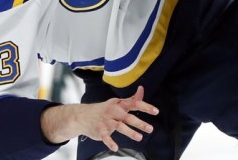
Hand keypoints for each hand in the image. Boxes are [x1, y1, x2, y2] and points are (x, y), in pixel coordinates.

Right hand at [41, 86, 157, 150]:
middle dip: (139, 123)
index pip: (134, 103)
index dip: (145, 107)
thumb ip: (131, 99)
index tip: (156, 111)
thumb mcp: (116, 102)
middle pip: (128, 117)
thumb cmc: (104, 109)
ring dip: (130, 132)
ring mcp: (106, 121)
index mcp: (119, 104)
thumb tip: (142, 89)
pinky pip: (105, 137)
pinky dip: (110, 142)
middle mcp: (113, 111)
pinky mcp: (100, 131)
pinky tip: (116, 148)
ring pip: (119, 126)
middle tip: (150, 128)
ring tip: (139, 138)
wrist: (82, 116)